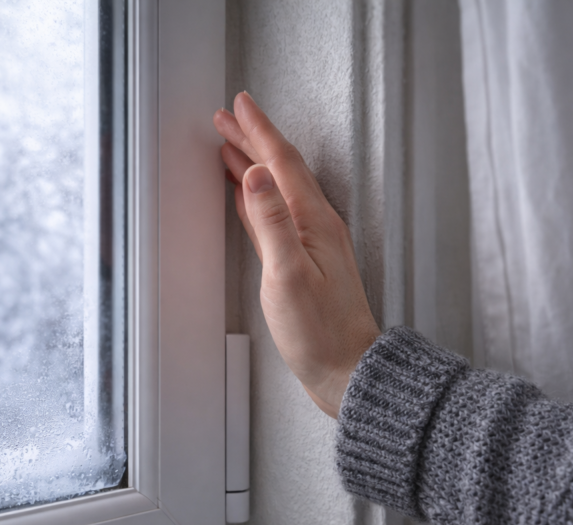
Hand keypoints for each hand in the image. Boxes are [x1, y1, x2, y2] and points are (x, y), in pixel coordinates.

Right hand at [213, 92, 380, 418]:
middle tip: (224, 119)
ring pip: (276, 190)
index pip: (281, 162)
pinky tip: (247, 198)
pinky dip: (257, 199)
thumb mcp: (288, 274)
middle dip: (251, 140)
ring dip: (253, 166)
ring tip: (229, 148)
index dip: (258, 131)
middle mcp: (315, 225)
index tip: (238, 106)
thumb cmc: (320, 332)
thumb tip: (254, 174)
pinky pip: (274, 216)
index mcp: (313, 221)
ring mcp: (310, 243)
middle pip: (279, 169)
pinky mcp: (303, 262)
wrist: (347, 370)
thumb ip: (271, 222)